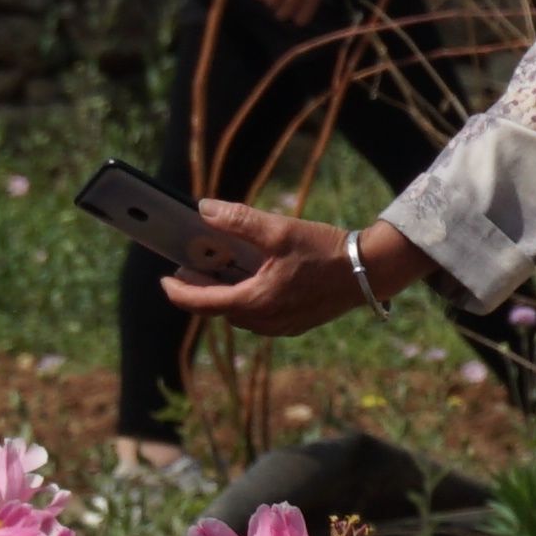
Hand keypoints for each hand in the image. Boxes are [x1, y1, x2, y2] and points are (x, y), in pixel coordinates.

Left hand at [158, 205, 374, 333]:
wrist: (370, 271)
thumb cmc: (326, 251)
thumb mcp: (279, 230)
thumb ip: (238, 221)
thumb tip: (204, 209)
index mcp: (256, 302)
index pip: (202, 304)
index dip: (178, 292)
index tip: (165, 279)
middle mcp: (265, 322)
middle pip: (218, 311)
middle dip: (200, 290)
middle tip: (190, 266)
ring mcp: (281, 326)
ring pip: (239, 315)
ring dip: (225, 294)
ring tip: (221, 269)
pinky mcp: (295, 324)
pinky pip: (259, 316)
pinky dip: (247, 299)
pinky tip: (253, 278)